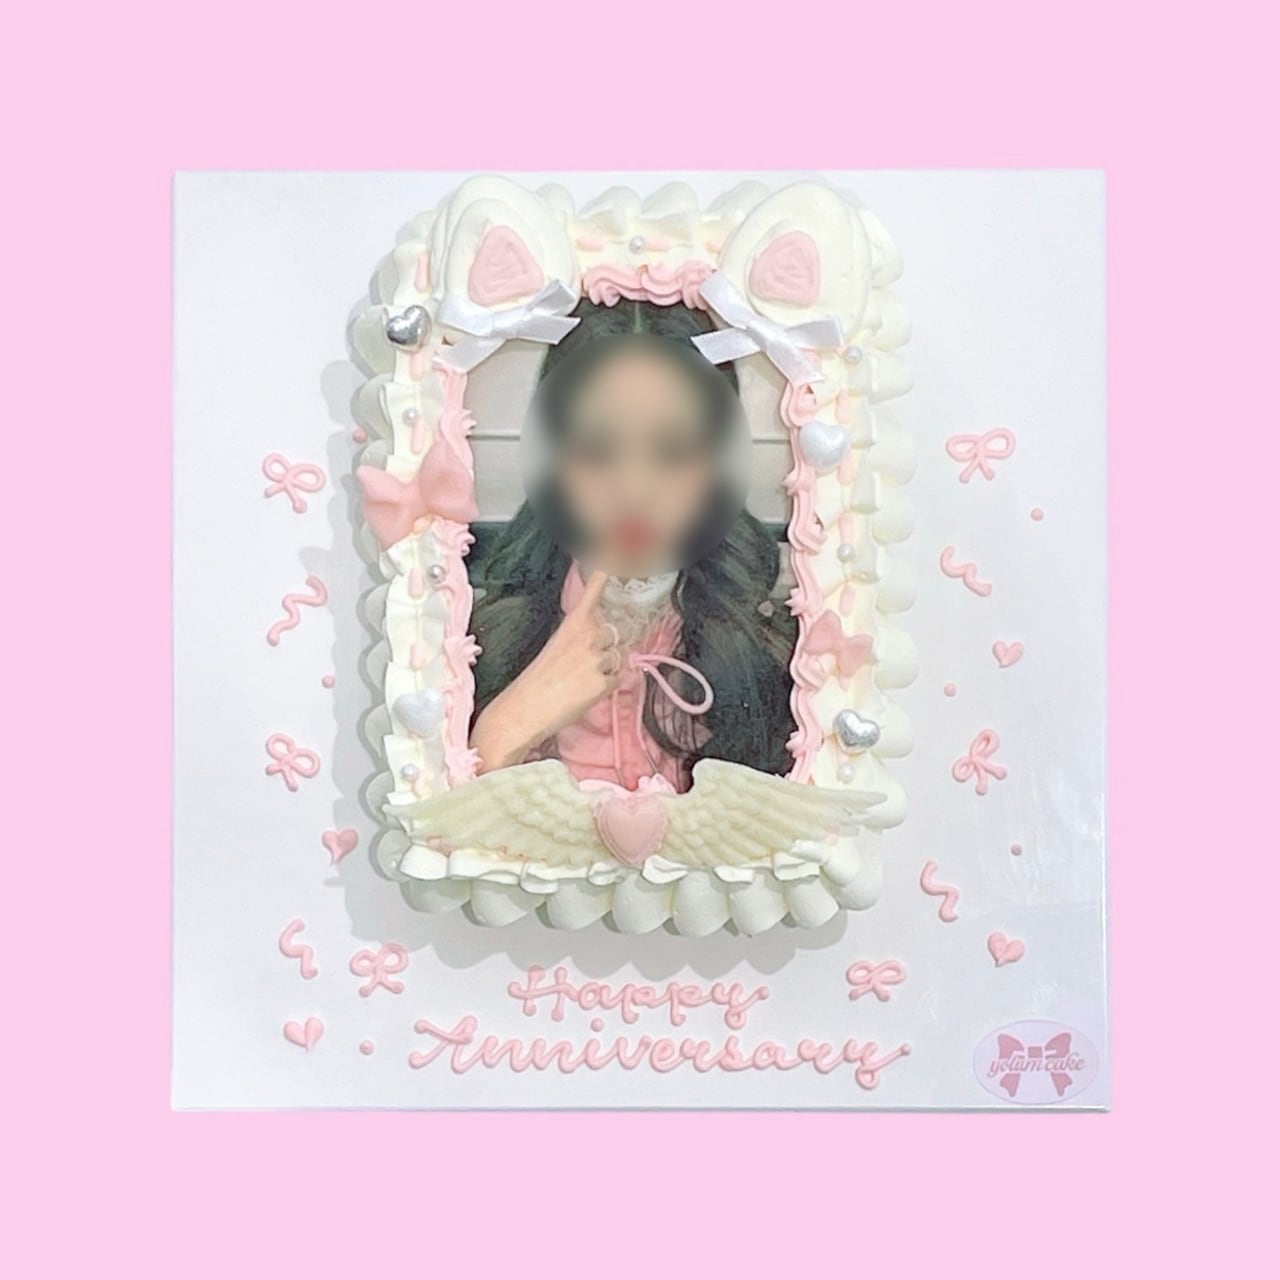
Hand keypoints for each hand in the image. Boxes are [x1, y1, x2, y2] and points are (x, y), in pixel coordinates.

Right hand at [471, 569, 621, 771]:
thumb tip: (597, 643)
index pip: (594, 591)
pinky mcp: (604, 682)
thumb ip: (577, 639)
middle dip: (603, 647)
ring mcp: (598, 658)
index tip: (615, 549)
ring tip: (579, 682)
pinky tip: (583, 694)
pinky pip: (615, 680)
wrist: (524, 710)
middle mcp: (588, 636)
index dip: (606, 571)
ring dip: (603, 669)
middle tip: (579, 665)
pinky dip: (604, 688)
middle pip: (611, 633)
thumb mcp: (555, 648)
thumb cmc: (534, 682)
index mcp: (573, 624)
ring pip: (615, 659)